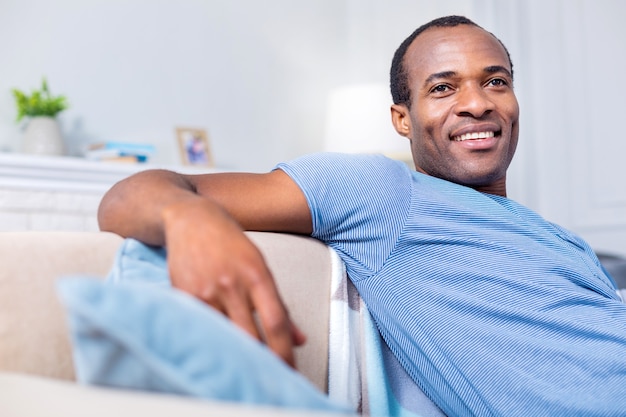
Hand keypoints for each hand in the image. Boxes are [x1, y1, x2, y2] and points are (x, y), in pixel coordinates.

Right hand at [162, 198, 305, 366]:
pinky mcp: (183, 295)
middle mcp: (232, 283)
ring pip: (225, 335)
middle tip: (271, 378)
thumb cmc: (230, 243)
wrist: (191, 219)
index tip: (290, 371)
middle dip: (263, 362)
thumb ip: (278, 303)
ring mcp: (205, 291)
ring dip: (237, 356)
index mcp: (257, 274)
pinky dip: (212, 342)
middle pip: (251, 336)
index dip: (285, 353)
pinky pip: (201, 328)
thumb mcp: (260, 265)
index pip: (276, 322)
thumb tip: (299, 338)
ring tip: (247, 370)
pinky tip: (218, 351)